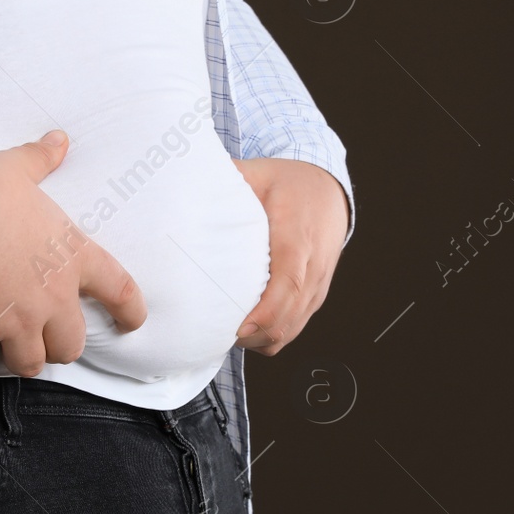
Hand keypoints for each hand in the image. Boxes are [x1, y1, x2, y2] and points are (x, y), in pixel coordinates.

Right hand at [0, 130, 147, 375]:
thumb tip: (59, 140)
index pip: (119, 290)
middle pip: (70, 345)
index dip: (131, 312)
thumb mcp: (17, 169)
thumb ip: (41, 159)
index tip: (133, 322)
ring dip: (22, 356)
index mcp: (72, 258)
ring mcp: (16, 321)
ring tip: (10, 344)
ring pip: (30, 363)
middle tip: (46, 335)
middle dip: (60, 345)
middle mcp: (51, 298)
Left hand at [230, 157, 348, 355]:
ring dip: (261, 339)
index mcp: (297, 238)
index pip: (289, 284)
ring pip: (293, 329)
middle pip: (290, 316)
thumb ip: (226, 180)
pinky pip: (296, 327)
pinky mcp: (316, 296)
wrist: (329, 191)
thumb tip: (184, 181)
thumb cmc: (290, 183)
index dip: (264, 313)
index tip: (237, 328)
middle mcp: (313, 267)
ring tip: (227, 333)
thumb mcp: (258, 174)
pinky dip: (271, 334)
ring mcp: (318, 285)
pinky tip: (247, 328)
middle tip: (218, 335)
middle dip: (255, 335)